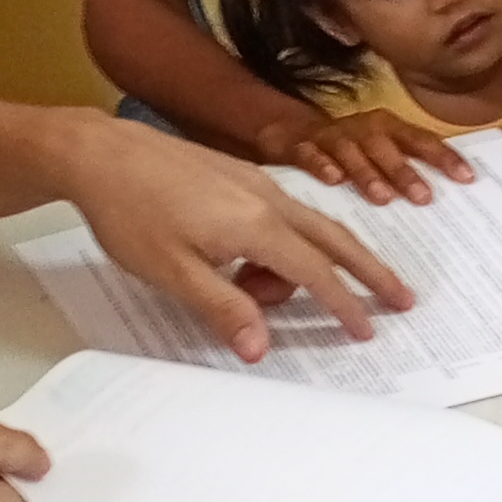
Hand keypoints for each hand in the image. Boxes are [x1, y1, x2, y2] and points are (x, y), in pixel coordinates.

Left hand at [61, 115, 413, 358]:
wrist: (101, 154)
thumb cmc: (130, 213)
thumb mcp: (173, 273)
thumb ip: (223, 309)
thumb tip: (261, 347)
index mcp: (256, 224)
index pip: (315, 272)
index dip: (344, 304)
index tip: (367, 329)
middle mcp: (267, 197)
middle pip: (334, 238)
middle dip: (370, 270)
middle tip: (400, 298)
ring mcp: (255, 182)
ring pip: (306, 227)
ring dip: (305, 265)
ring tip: (253, 295)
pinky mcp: (239, 176)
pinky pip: (282, 214)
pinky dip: (287, 243)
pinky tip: (250, 263)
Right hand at [254, 106, 473, 203]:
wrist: (291, 132)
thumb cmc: (349, 150)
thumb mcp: (379, 153)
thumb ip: (407, 169)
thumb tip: (450, 195)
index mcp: (388, 129)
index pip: (421, 141)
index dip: (444, 157)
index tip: (467, 178)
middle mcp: (363, 130)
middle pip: (387, 147)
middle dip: (406, 171)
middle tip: (424, 198)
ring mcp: (332, 138)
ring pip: (352, 152)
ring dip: (368, 173)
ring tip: (383, 198)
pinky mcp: (302, 147)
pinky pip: (311, 155)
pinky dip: (321, 164)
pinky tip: (334, 180)